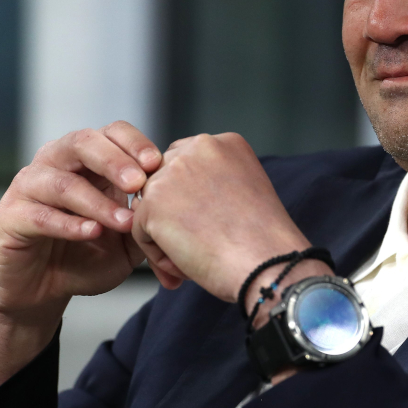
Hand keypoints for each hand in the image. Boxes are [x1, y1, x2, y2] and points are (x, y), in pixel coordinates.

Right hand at [0, 121, 172, 407]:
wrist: (38, 291)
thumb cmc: (85, 256)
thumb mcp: (128, 241)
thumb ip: (151, 223)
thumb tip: (191, 213)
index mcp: (88, 162)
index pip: (112, 133)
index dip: (134, 143)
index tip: (160, 163)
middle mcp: (56, 165)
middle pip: (83, 142)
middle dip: (115, 159)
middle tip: (141, 181)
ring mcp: (29, 189)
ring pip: (60, 180)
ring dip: (96, 200)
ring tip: (124, 221)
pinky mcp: (10, 218)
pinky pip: (39, 214)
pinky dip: (68, 223)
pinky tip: (92, 233)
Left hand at [130, 133, 317, 307]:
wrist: (266, 262)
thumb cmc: (263, 241)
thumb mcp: (245, 193)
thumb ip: (213, 183)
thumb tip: (177, 200)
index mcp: (226, 142)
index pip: (186, 164)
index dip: (192, 200)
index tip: (215, 225)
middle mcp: (198, 147)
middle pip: (163, 182)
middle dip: (174, 216)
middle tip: (201, 246)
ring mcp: (173, 172)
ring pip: (150, 209)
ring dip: (167, 237)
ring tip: (197, 259)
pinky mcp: (153, 202)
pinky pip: (141, 232)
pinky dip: (159, 255)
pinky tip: (186, 265)